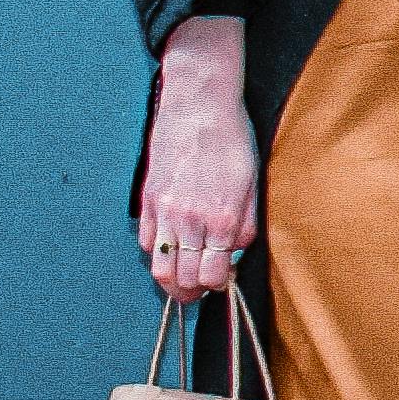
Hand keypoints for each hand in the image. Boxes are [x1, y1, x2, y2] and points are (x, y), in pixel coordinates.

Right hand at [138, 17, 258, 298]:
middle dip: (191, 293)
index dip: (217, 286)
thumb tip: (234, 255)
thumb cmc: (232, 142)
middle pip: (180, 279)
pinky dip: (157, 253)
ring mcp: (163, 211)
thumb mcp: (252, 185)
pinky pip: (147, 242)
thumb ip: (245, 225)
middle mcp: (188, 220)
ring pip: (159, 266)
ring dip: (171, 281)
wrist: (198, 105)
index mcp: (221, 218)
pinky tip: (171, 248)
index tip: (222, 281)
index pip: (212, 276)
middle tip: (200, 291)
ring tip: (184, 279)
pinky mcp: (146, 200)